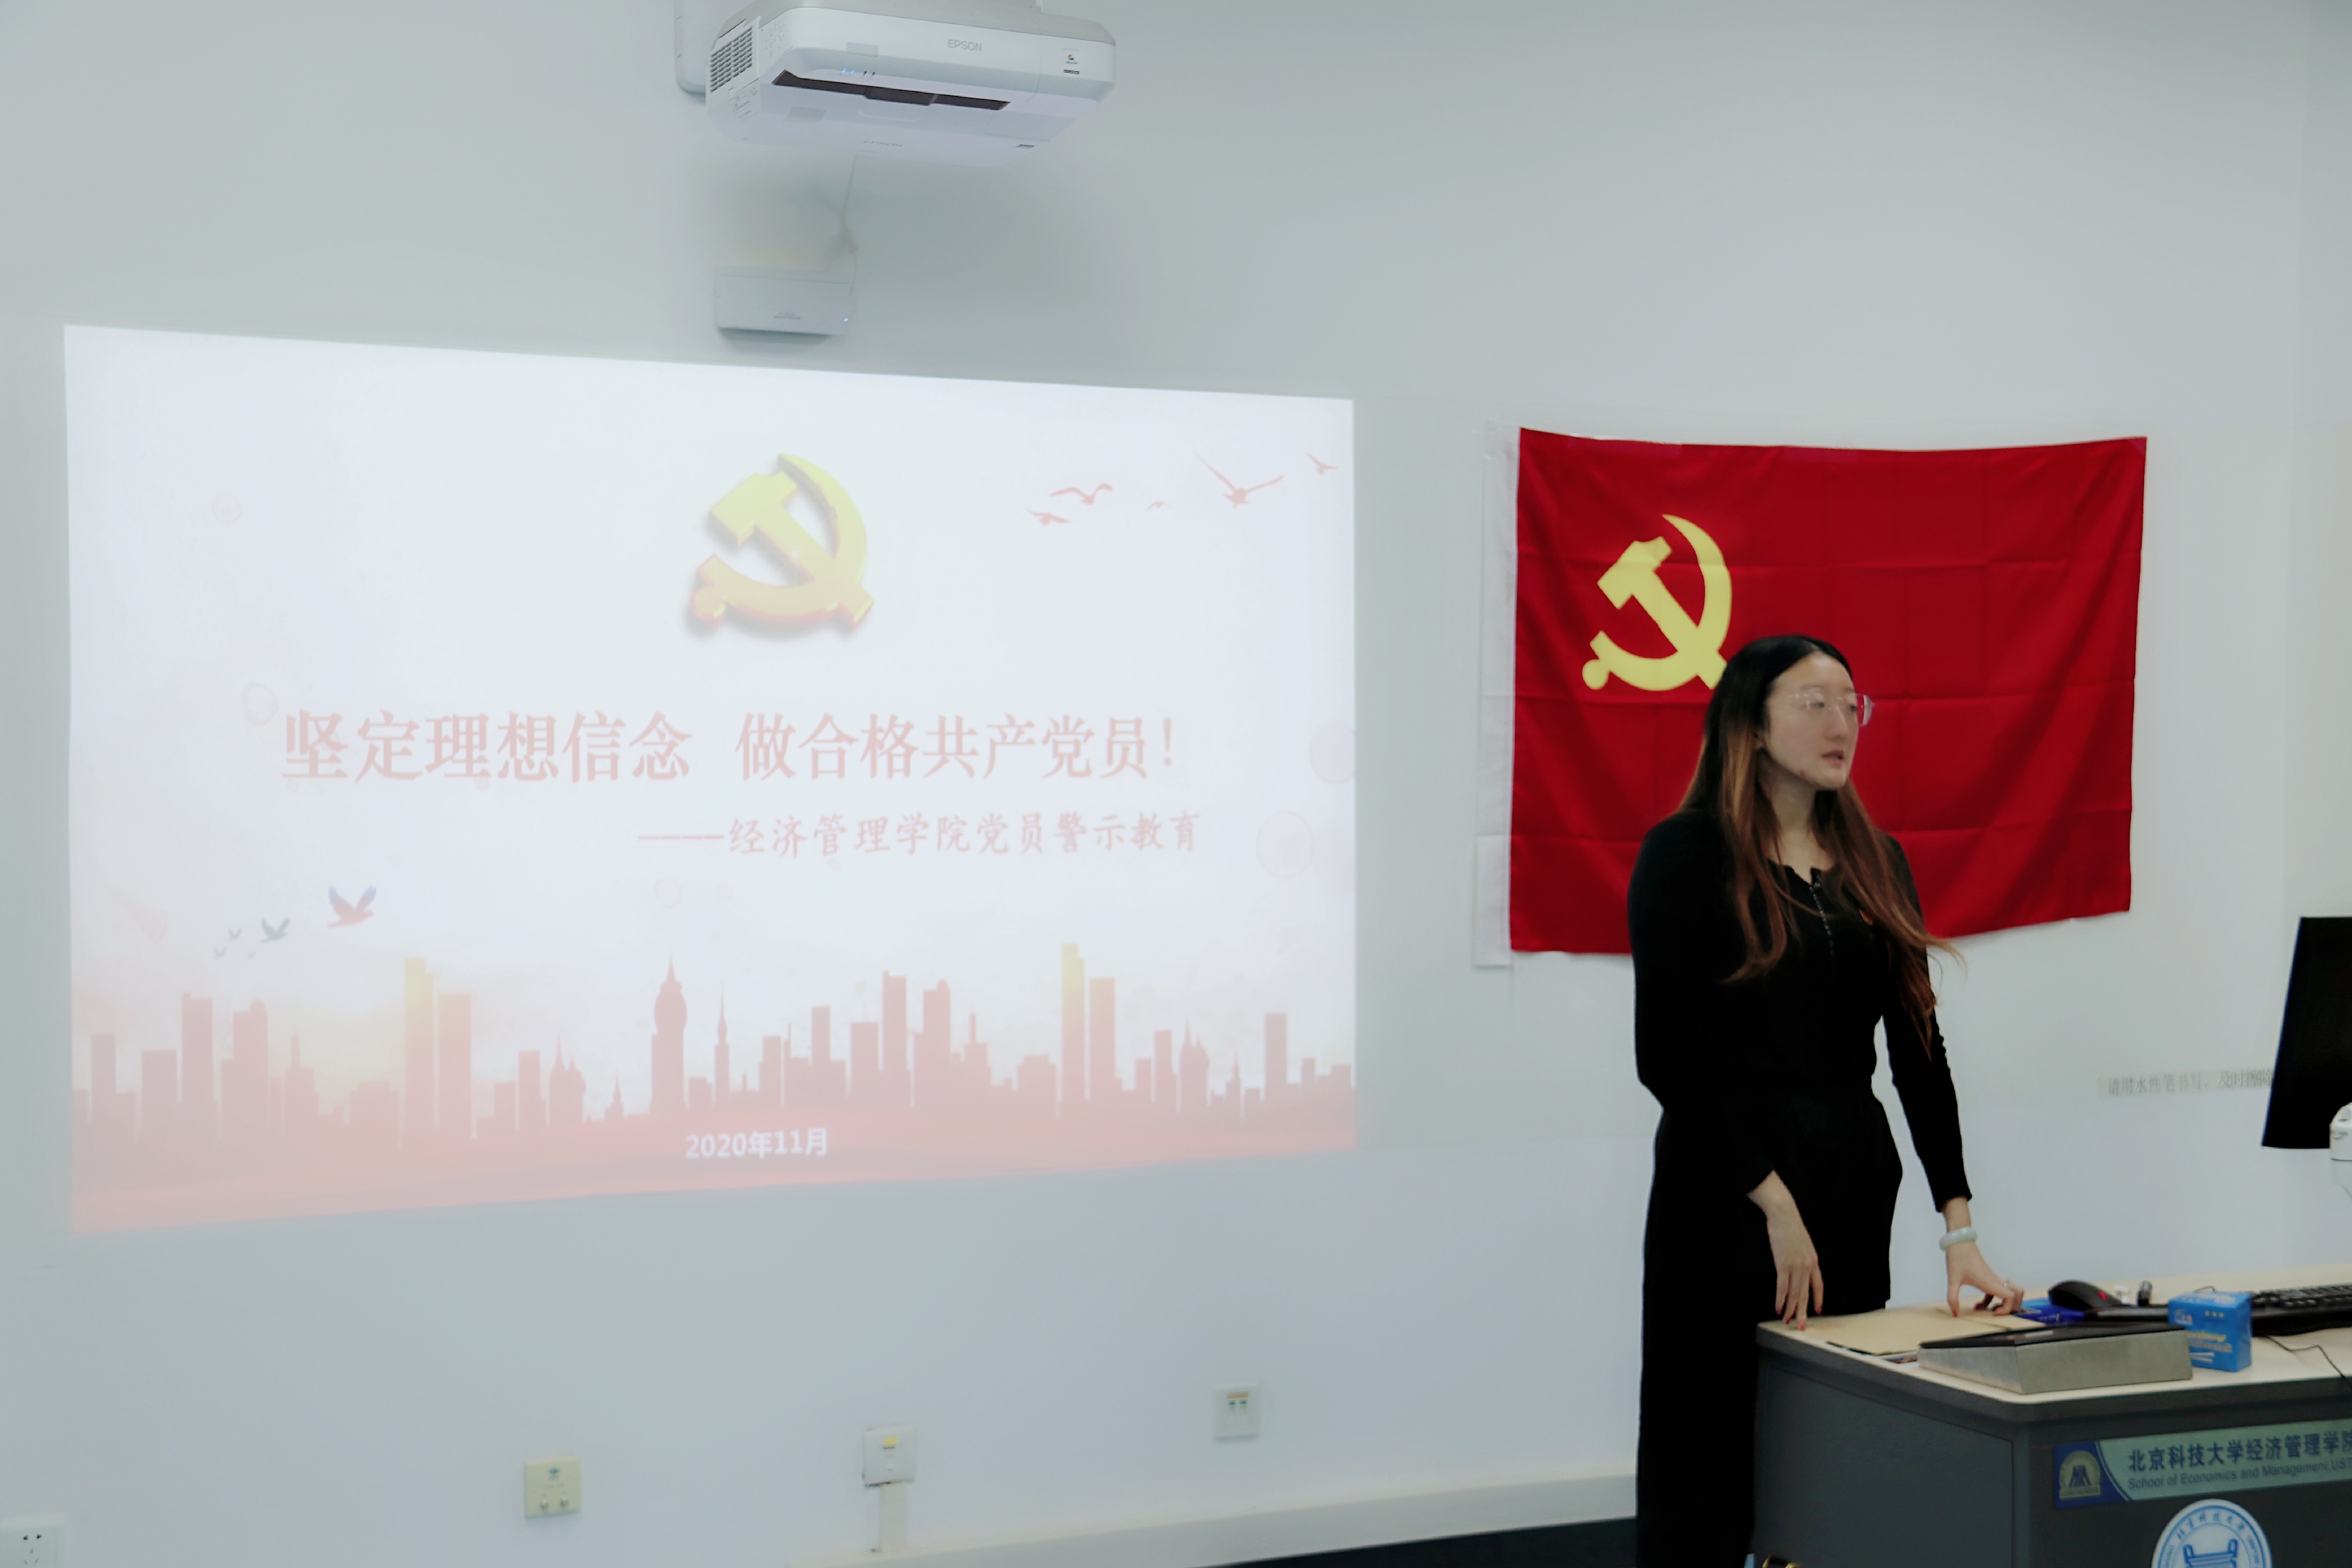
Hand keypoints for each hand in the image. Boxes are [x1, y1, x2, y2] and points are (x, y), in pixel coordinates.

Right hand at [1765, 1203, 1825, 1327]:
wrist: (1784, 1215)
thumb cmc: (1791, 1225)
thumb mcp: (1803, 1242)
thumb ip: (1803, 1255)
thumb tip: (1799, 1262)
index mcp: (1813, 1261)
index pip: (1818, 1285)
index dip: (1817, 1299)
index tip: (1816, 1310)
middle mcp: (1807, 1266)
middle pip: (1806, 1294)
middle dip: (1803, 1312)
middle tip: (1801, 1326)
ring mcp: (1796, 1266)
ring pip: (1795, 1294)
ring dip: (1791, 1309)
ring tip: (1787, 1320)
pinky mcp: (1783, 1265)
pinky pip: (1783, 1287)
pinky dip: (1781, 1300)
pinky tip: (1778, 1308)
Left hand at [1944, 1241, 2023, 1317]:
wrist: (1959, 1242)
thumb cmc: (1958, 1258)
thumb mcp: (1953, 1280)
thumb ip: (1953, 1298)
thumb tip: (1956, 1314)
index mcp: (1989, 1282)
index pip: (2010, 1297)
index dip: (2007, 1309)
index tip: (1993, 1313)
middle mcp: (1995, 1280)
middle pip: (2017, 1294)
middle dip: (2012, 1306)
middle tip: (1996, 1312)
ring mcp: (1993, 1278)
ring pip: (2009, 1292)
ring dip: (2003, 1303)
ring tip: (1988, 1309)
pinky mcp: (1989, 1276)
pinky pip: (1998, 1290)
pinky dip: (1993, 1299)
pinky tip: (1979, 1304)